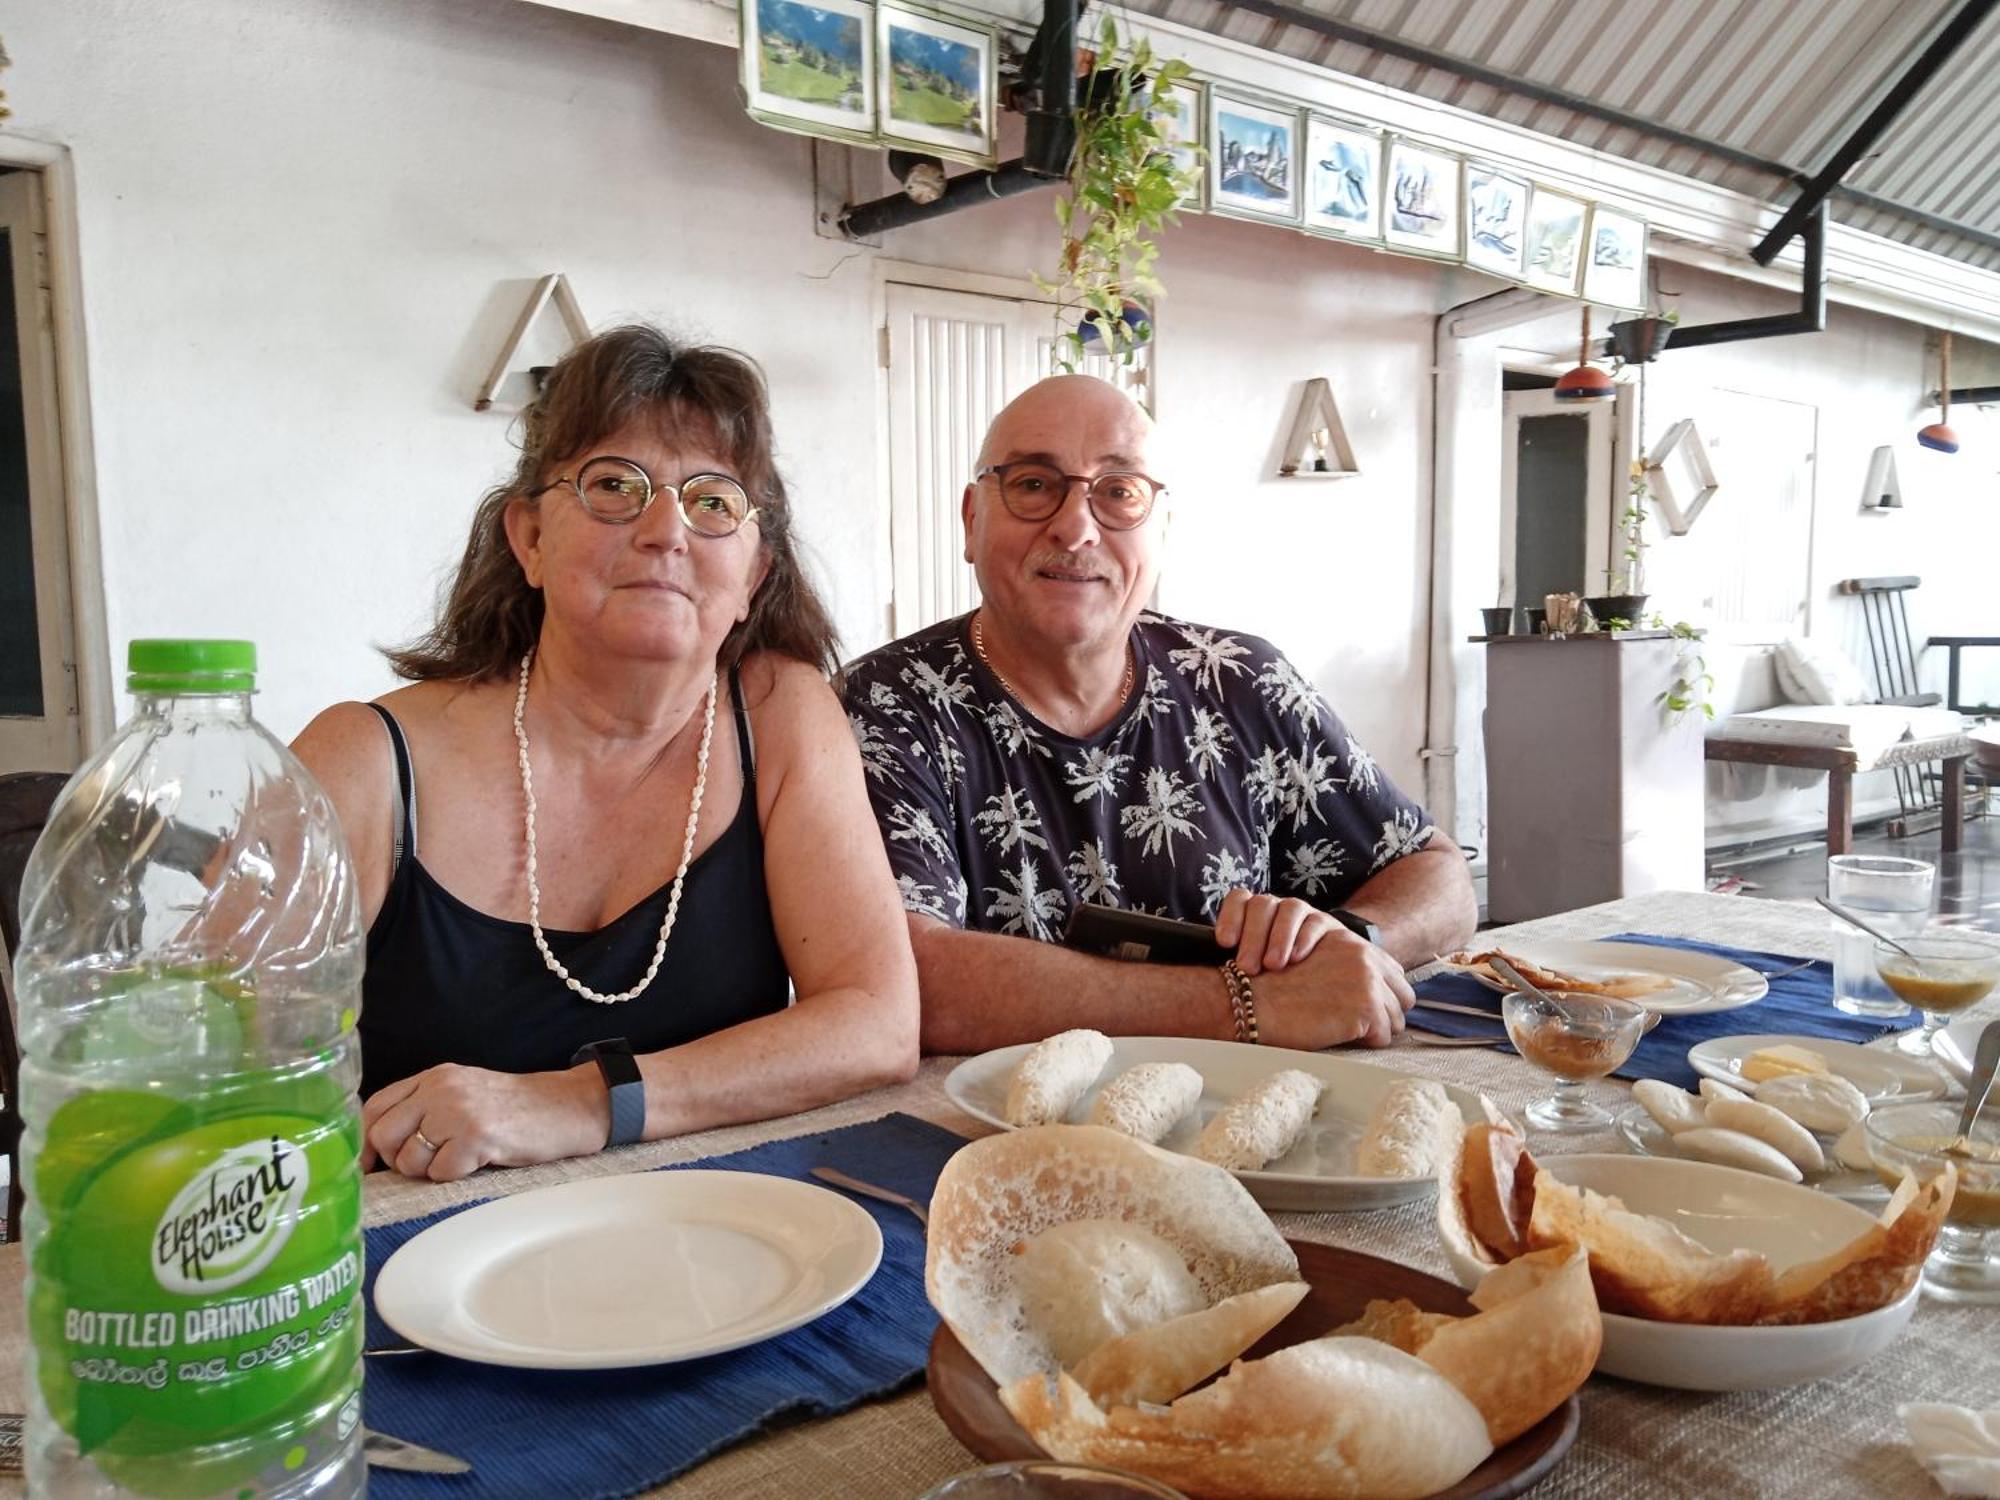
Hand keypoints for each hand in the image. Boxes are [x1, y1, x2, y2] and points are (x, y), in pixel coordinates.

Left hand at [360, 1062, 606, 1181]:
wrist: (566, 1107)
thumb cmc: (514, 1108)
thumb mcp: (464, 1092)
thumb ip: (424, 1106)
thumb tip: (378, 1145)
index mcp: (434, 1076)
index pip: (375, 1107)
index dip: (365, 1141)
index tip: (370, 1165)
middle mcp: (441, 1088)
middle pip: (383, 1135)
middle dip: (397, 1160)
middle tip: (425, 1165)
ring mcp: (458, 1110)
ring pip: (409, 1159)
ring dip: (429, 1171)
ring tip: (459, 1158)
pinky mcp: (476, 1136)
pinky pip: (440, 1172)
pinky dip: (454, 1176)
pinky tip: (478, 1161)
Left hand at [1214, 888, 1338, 975]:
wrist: (1325, 980)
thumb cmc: (1277, 976)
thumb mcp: (1253, 968)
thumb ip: (1235, 961)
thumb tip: (1203, 972)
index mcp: (1254, 914)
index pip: (1239, 899)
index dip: (1230, 916)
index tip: (1225, 942)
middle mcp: (1278, 908)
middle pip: (1262, 905)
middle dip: (1253, 936)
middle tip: (1247, 967)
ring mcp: (1304, 913)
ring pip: (1289, 909)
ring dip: (1279, 936)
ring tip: (1273, 964)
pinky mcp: (1328, 925)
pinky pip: (1315, 922)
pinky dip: (1304, 938)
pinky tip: (1296, 957)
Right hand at [1244, 930, 1415, 1049]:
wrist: (1253, 1001)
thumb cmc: (1275, 989)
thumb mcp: (1317, 964)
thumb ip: (1347, 970)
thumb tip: (1372, 996)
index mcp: (1354, 944)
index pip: (1394, 974)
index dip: (1384, 996)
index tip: (1366, 1010)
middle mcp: (1367, 958)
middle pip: (1404, 996)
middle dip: (1387, 1014)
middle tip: (1361, 1027)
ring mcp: (1370, 982)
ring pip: (1395, 1020)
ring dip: (1374, 1030)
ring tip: (1344, 1032)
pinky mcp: (1367, 1008)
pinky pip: (1383, 1038)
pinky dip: (1364, 1043)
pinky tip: (1339, 1036)